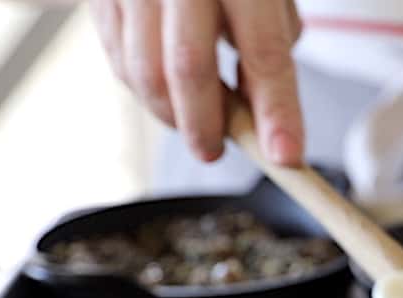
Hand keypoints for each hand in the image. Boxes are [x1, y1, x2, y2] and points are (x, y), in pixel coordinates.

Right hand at [90, 0, 303, 165]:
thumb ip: (270, 36)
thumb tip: (261, 105)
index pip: (264, 52)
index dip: (276, 111)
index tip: (287, 155)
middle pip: (189, 68)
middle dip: (207, 126)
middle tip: (220, 151)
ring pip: (143, 70)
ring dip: (171, 114)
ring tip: (196, 126)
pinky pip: (116, 55)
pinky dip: (142, 89)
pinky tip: (164, 96)